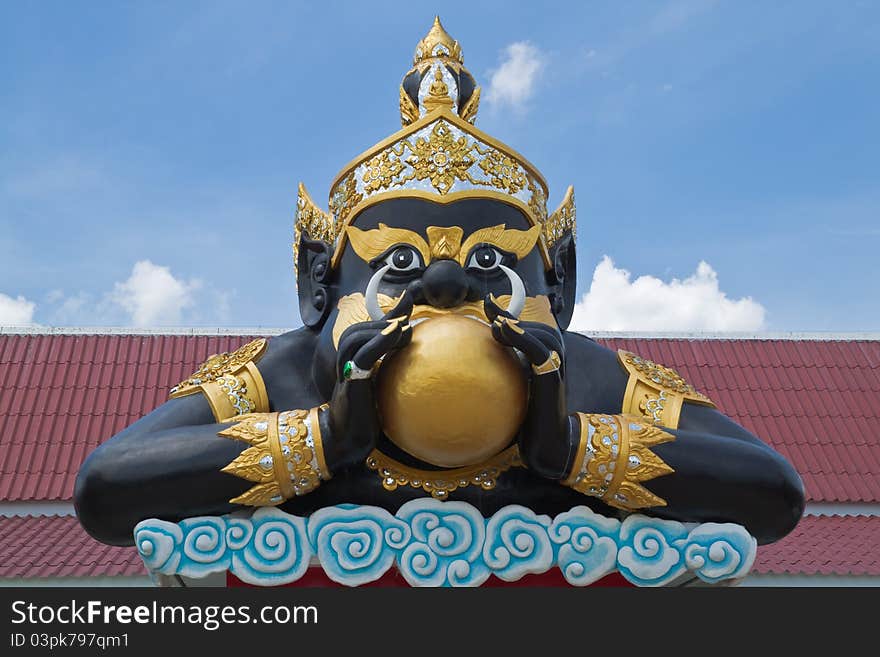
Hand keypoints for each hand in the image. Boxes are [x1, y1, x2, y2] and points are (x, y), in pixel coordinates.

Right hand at [323, 291, 413, 470]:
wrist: (347, 441)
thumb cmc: (366, 418)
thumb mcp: (383, 389)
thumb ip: (392, 371)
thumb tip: (415, 356)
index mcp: (353, 363)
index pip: (365, 330)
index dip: (387, 313)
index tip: (410, 297)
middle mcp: (346, 364)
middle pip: (355, 330)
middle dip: (381, 319)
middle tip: (406, 319)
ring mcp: (345, 373)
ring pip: (354, 337)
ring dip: (379, 327)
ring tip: (402, 327)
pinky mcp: (351, 383)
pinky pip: (363, 356)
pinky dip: (379, 341)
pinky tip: (397, 334)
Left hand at [485, 294, 571, 479]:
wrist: (548, 445)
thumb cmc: (528, 423)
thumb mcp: (512, 394)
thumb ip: (502, 375)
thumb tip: (472, 364)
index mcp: (545, 364)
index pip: (531, 331)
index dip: (510, 314)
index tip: (488, 302)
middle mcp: (554, 363)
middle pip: (540, 329)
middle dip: (515, 318)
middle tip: (491, 314)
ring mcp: (556, 369)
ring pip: (543, 336)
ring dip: (518, 326)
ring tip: (496, 324)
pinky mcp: (552, 377)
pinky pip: (539, 351)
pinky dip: (523, 337)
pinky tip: (503, 330)